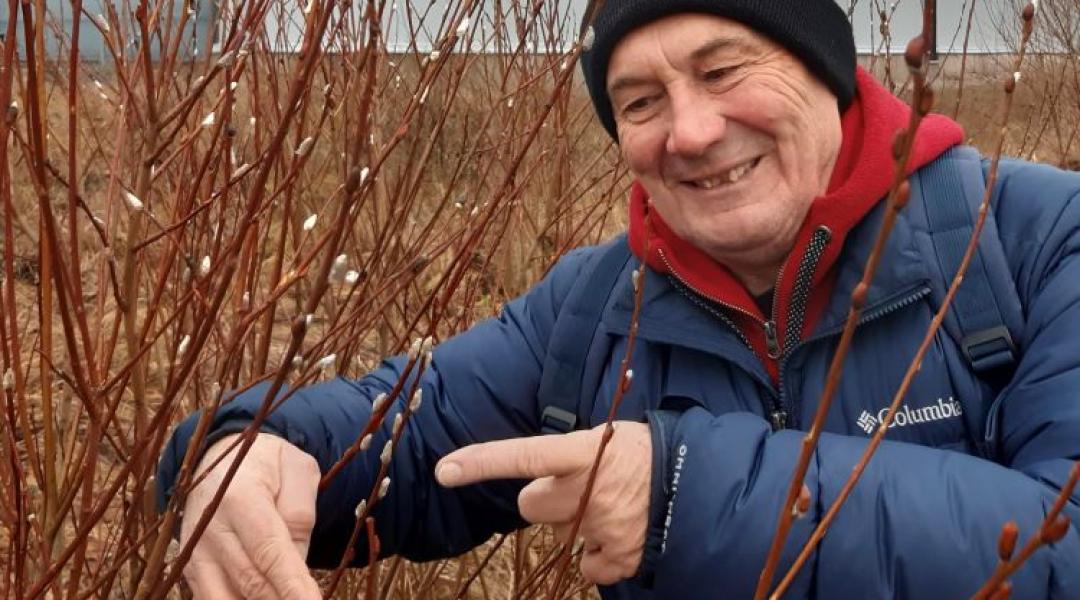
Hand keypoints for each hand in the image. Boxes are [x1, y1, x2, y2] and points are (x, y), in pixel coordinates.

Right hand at [181, 433, 322, 598]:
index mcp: (240, 498)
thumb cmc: (268, 463)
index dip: (292, 586)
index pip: (270, 552)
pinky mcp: (189, 567)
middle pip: (250, 582)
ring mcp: (195, 551)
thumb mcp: (298, 471)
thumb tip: (296, 566)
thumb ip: (300, 515)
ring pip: (225, 597)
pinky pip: (211, 598)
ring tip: (287, 599)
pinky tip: (264, 598)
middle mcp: (209, 528)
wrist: (222, 455)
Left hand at [435, 422, 650, 584]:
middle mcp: (588, 488)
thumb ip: (571, 455)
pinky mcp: (618, 556)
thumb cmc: (647, 454)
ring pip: (558, 535)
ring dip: (575, 525)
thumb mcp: (608, 437)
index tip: (445, 470)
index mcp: (583, 452)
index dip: (482, 462)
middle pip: (531, 504)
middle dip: (548, 500)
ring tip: (611, 508)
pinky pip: (585, 566)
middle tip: (582, 489)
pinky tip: (619, 536)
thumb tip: (539, 473)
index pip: (524, 454)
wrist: (697, 482)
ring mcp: (602, 525)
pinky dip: (599, 556)